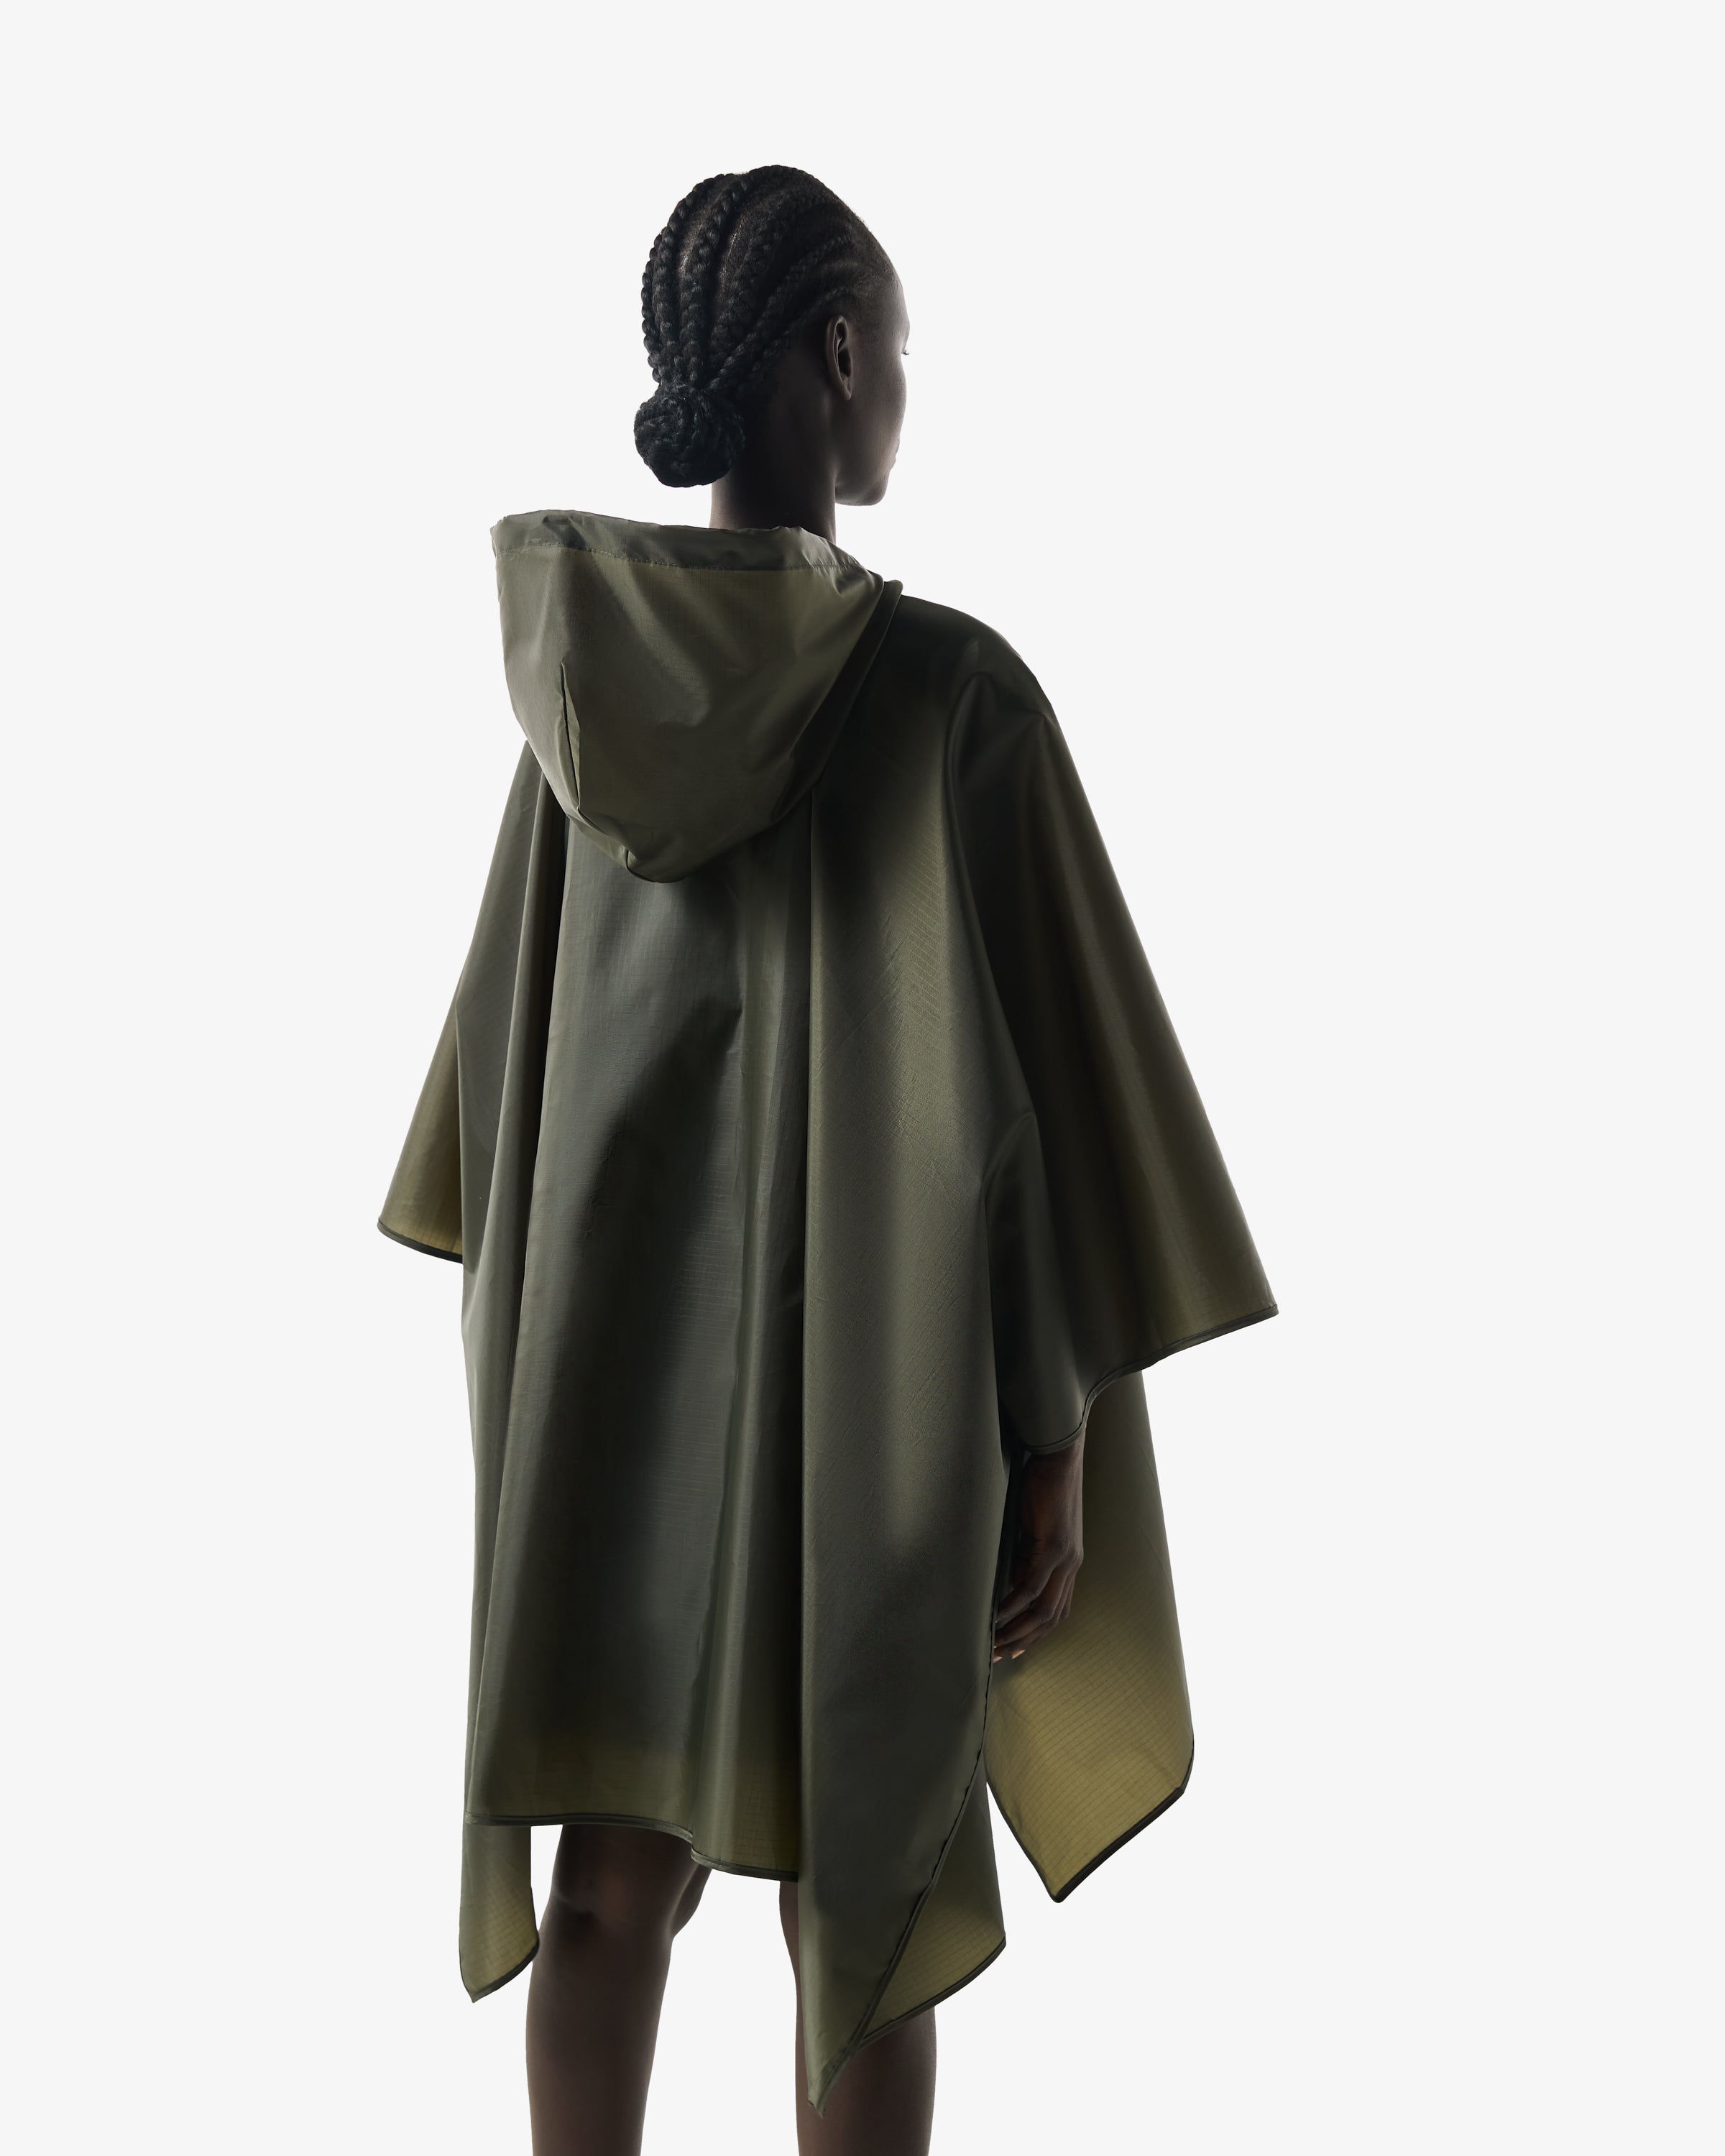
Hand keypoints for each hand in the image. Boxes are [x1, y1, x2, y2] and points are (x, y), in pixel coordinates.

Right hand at [992, 1432, 1083, 1663]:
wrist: (1058, 1457)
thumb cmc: (1042, 1487)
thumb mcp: (1031, 1530)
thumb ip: (1025, 1556)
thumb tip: (1010, 1581)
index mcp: (1069, 1563)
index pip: (1056, 1610)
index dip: (1035, 1633)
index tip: (1012, 1648)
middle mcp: (1072, 1566)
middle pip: (1052, 1618)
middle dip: (1024, 1640)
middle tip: (997, 1656)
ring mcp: (1066, 1558)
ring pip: (1043, 1610)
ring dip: (1016, 1630)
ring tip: (992, 1644)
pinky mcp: (1054, 1547)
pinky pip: (1031, 1587)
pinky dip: (1012, 1606)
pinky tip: (995, 1618)